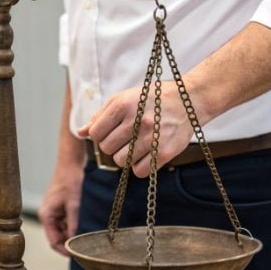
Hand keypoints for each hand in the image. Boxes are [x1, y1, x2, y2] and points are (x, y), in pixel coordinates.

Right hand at [37, 159, 83, 256]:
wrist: (70, 164)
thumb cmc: (70, 181)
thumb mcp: (74, 205)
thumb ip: (74, 224)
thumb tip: (74, 242)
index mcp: (46, 215)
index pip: (53, 241)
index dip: (65, 250)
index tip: (78, 255)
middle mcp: (47, 215)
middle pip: (58, 238)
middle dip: (70, 243)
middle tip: (85, 248)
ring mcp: (54, 212)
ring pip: (63, 231)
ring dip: (73, 234)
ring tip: (87, 235)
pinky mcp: (60, 208)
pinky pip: (66, 223)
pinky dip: (75, 226)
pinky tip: (84, 224)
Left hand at [78, 83, 193, 178]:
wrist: (190, 100)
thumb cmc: (152, 98)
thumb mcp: (124, 98)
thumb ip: (100, 115)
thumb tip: (80, 133)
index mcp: (123, 104)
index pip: (96, 133)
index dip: (100, 135)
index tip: (111, 131)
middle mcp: (137, 120)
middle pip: (108, 148)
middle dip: (113, 145)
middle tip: (126, 137)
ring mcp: (152, 137)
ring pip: (122, 161)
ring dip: (125, 156)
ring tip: (136, 145)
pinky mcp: (165, 152)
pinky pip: (140, 171)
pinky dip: (139, 166)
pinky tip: (146, 154)